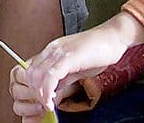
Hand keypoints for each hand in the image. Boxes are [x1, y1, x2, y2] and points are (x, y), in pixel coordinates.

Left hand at [12, 13, 142, 113]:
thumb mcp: (76, 66)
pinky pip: (51, 76)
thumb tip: (54, 90)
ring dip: (39, 94)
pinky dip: (47, 91)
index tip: (40, 100)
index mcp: (52, 50)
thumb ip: (63, 77)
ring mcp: (59, 52)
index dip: (32, 87)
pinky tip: (51, 101)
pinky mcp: (68, 57)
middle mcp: (51, 49)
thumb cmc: (99, 50)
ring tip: (47, 106)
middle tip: (43, 105)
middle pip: (29, 73)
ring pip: (37, 75)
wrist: (114, 37)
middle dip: (34, 93)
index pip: (31, 69)